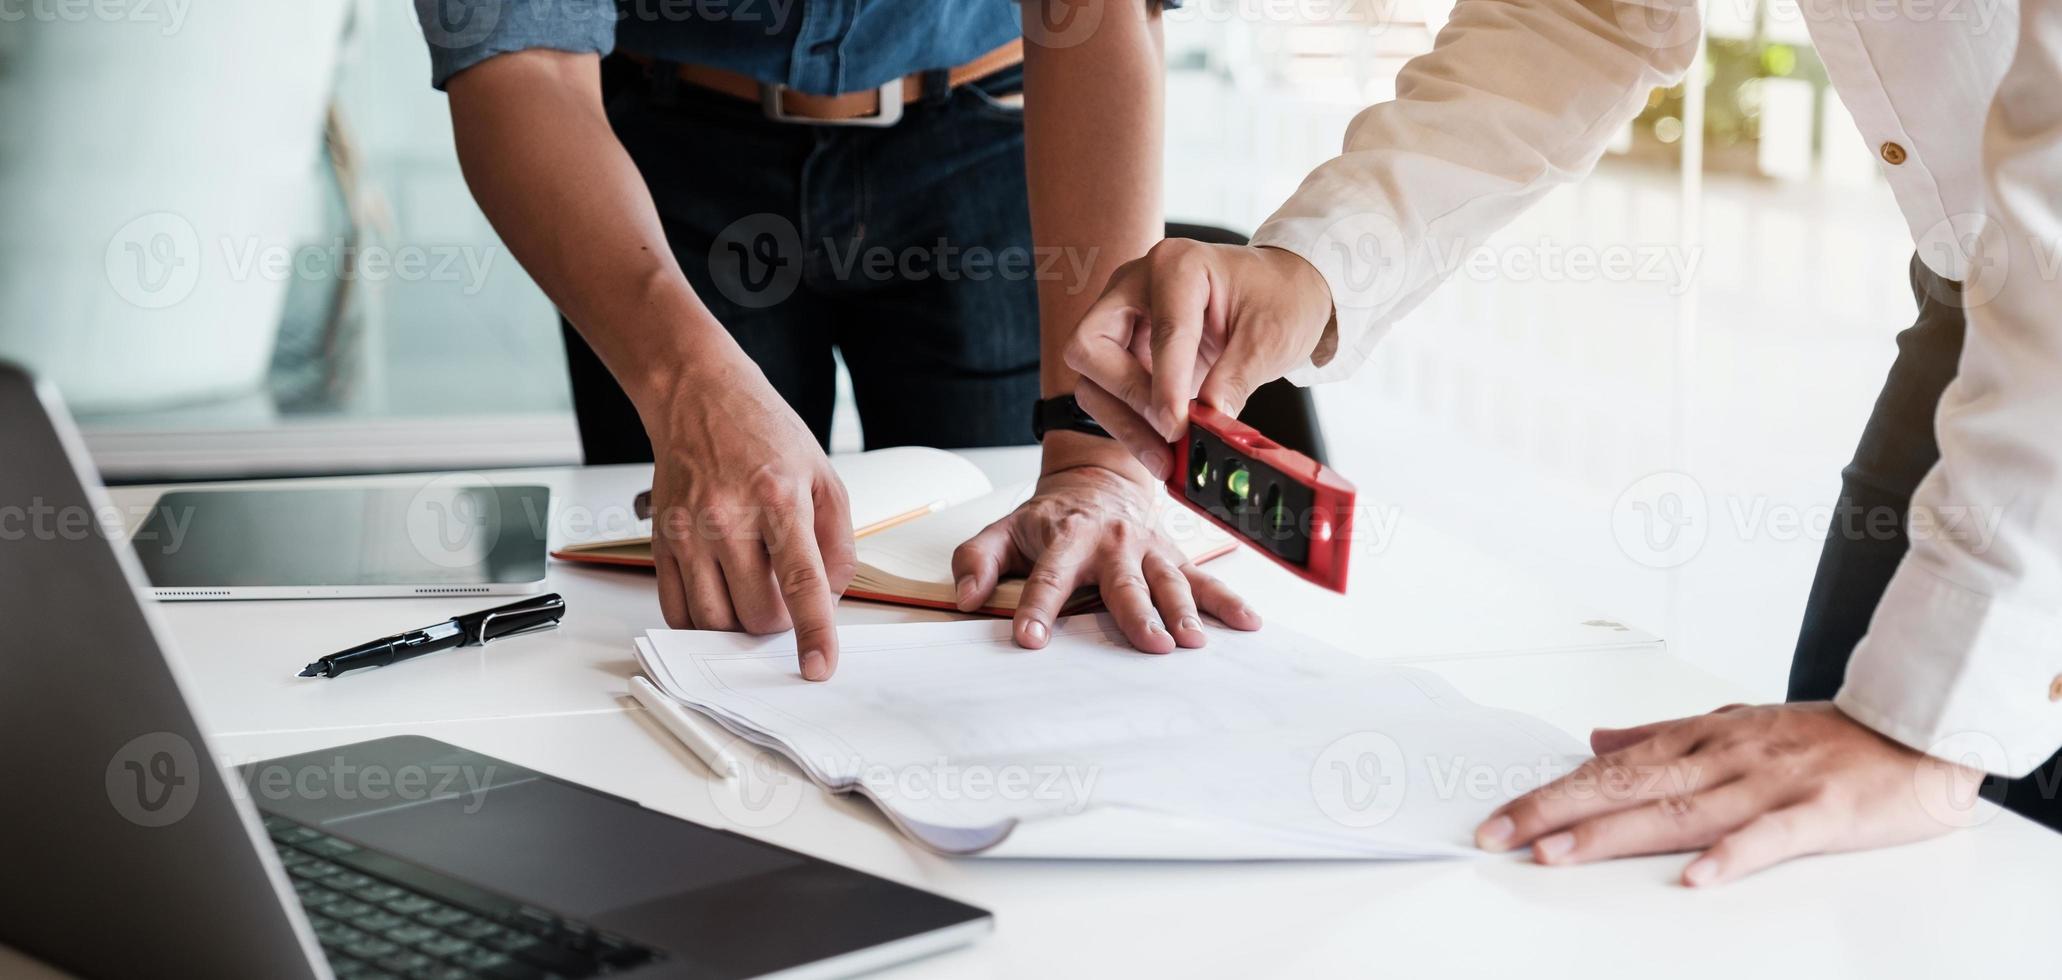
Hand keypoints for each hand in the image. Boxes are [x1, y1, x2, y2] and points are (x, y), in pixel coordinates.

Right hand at [643, 351, 855, 680]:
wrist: (699, 397)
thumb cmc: (764, 434)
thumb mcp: (824, 477)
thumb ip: (837, 543)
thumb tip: (831, 599)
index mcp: (777, 498)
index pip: (800, 580)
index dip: (813, 632)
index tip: (818, 666)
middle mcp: (726, 517)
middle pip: (754, 613)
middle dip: (777, 622)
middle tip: (784, 596)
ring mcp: (687, 531)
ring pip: (712, 621)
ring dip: (738, 623)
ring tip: (751, 589)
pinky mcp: (661, 542)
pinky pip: (676, 609)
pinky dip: (702, 619)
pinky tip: (720, 595)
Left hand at [950, 456, 1261, 652]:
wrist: (1097, 478)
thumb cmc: (1049, 517)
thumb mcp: (1004, 530)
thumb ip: (978, 560)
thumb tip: (965, 596)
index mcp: (1066, 537)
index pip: (1048, 576)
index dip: (1037, 607)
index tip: (1030, 638)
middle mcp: (1112, 542)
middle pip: (1124, 582)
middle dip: (1137, 613)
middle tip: (1150, 643)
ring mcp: (1147, 549)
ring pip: (1168, 582)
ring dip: (1185, 611)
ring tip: (1194, 641)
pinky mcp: (1172, 557)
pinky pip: (1203, 580)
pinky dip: (1227, 601)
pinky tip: (1247, 622)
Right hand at [1062, 239, 1333, 478]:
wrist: (1281, 291)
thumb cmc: (1277, 299)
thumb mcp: (1270, 337)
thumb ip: (1236, 378)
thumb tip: (1210, 424)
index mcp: (1177, 266)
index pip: (1163, 332)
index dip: (1167, 387)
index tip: (1178, 428)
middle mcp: (1135, 285)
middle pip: (1092, 347)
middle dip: (1128, 397)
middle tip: (1169, 435)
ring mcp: (1122, 316)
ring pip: (1092, 378)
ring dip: (1123, 422)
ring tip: (1164, 459)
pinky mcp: (1122, 348)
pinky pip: (1106, 392)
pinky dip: (1129, 425)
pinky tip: (1160, 449)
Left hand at [1474, 702, 1987, 885]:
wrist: (1919, 728)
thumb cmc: (1822, 735)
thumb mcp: (1729, 724)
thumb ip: (1659, 735)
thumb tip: (1595, 741)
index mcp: (1700, 740)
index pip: (1609, 770)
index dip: (1550, 794)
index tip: (1497, 820)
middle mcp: (1724, 758)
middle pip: (1628, 787)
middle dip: (1558, 812)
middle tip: (1501, 835)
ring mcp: (1771, 783)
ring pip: (1681, 810)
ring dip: (1617, 832)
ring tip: (1561, 853)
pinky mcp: (1822, 810)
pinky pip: (1772, 836)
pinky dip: (1735, 854)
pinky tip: (1697, 876)